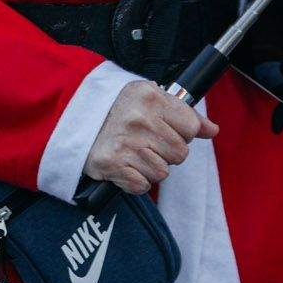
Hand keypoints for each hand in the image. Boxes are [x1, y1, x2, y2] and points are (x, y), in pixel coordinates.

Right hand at [82, 79, 217, 194]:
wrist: (70, 118)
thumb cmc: (114, 109)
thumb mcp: (148, 99)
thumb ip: (184, 114)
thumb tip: (212, 130)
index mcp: (149, 96)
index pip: (191, 128)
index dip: (180, 132)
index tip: (162, 128)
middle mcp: (138, 118)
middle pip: (180, 153)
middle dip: (165, 152)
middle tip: (143, 141)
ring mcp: (124, 142)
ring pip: (163, 172)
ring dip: (149, 167)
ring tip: (131, 152)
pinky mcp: (112, 164)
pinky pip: (143, 186)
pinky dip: (134, 180)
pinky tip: (123, 165)